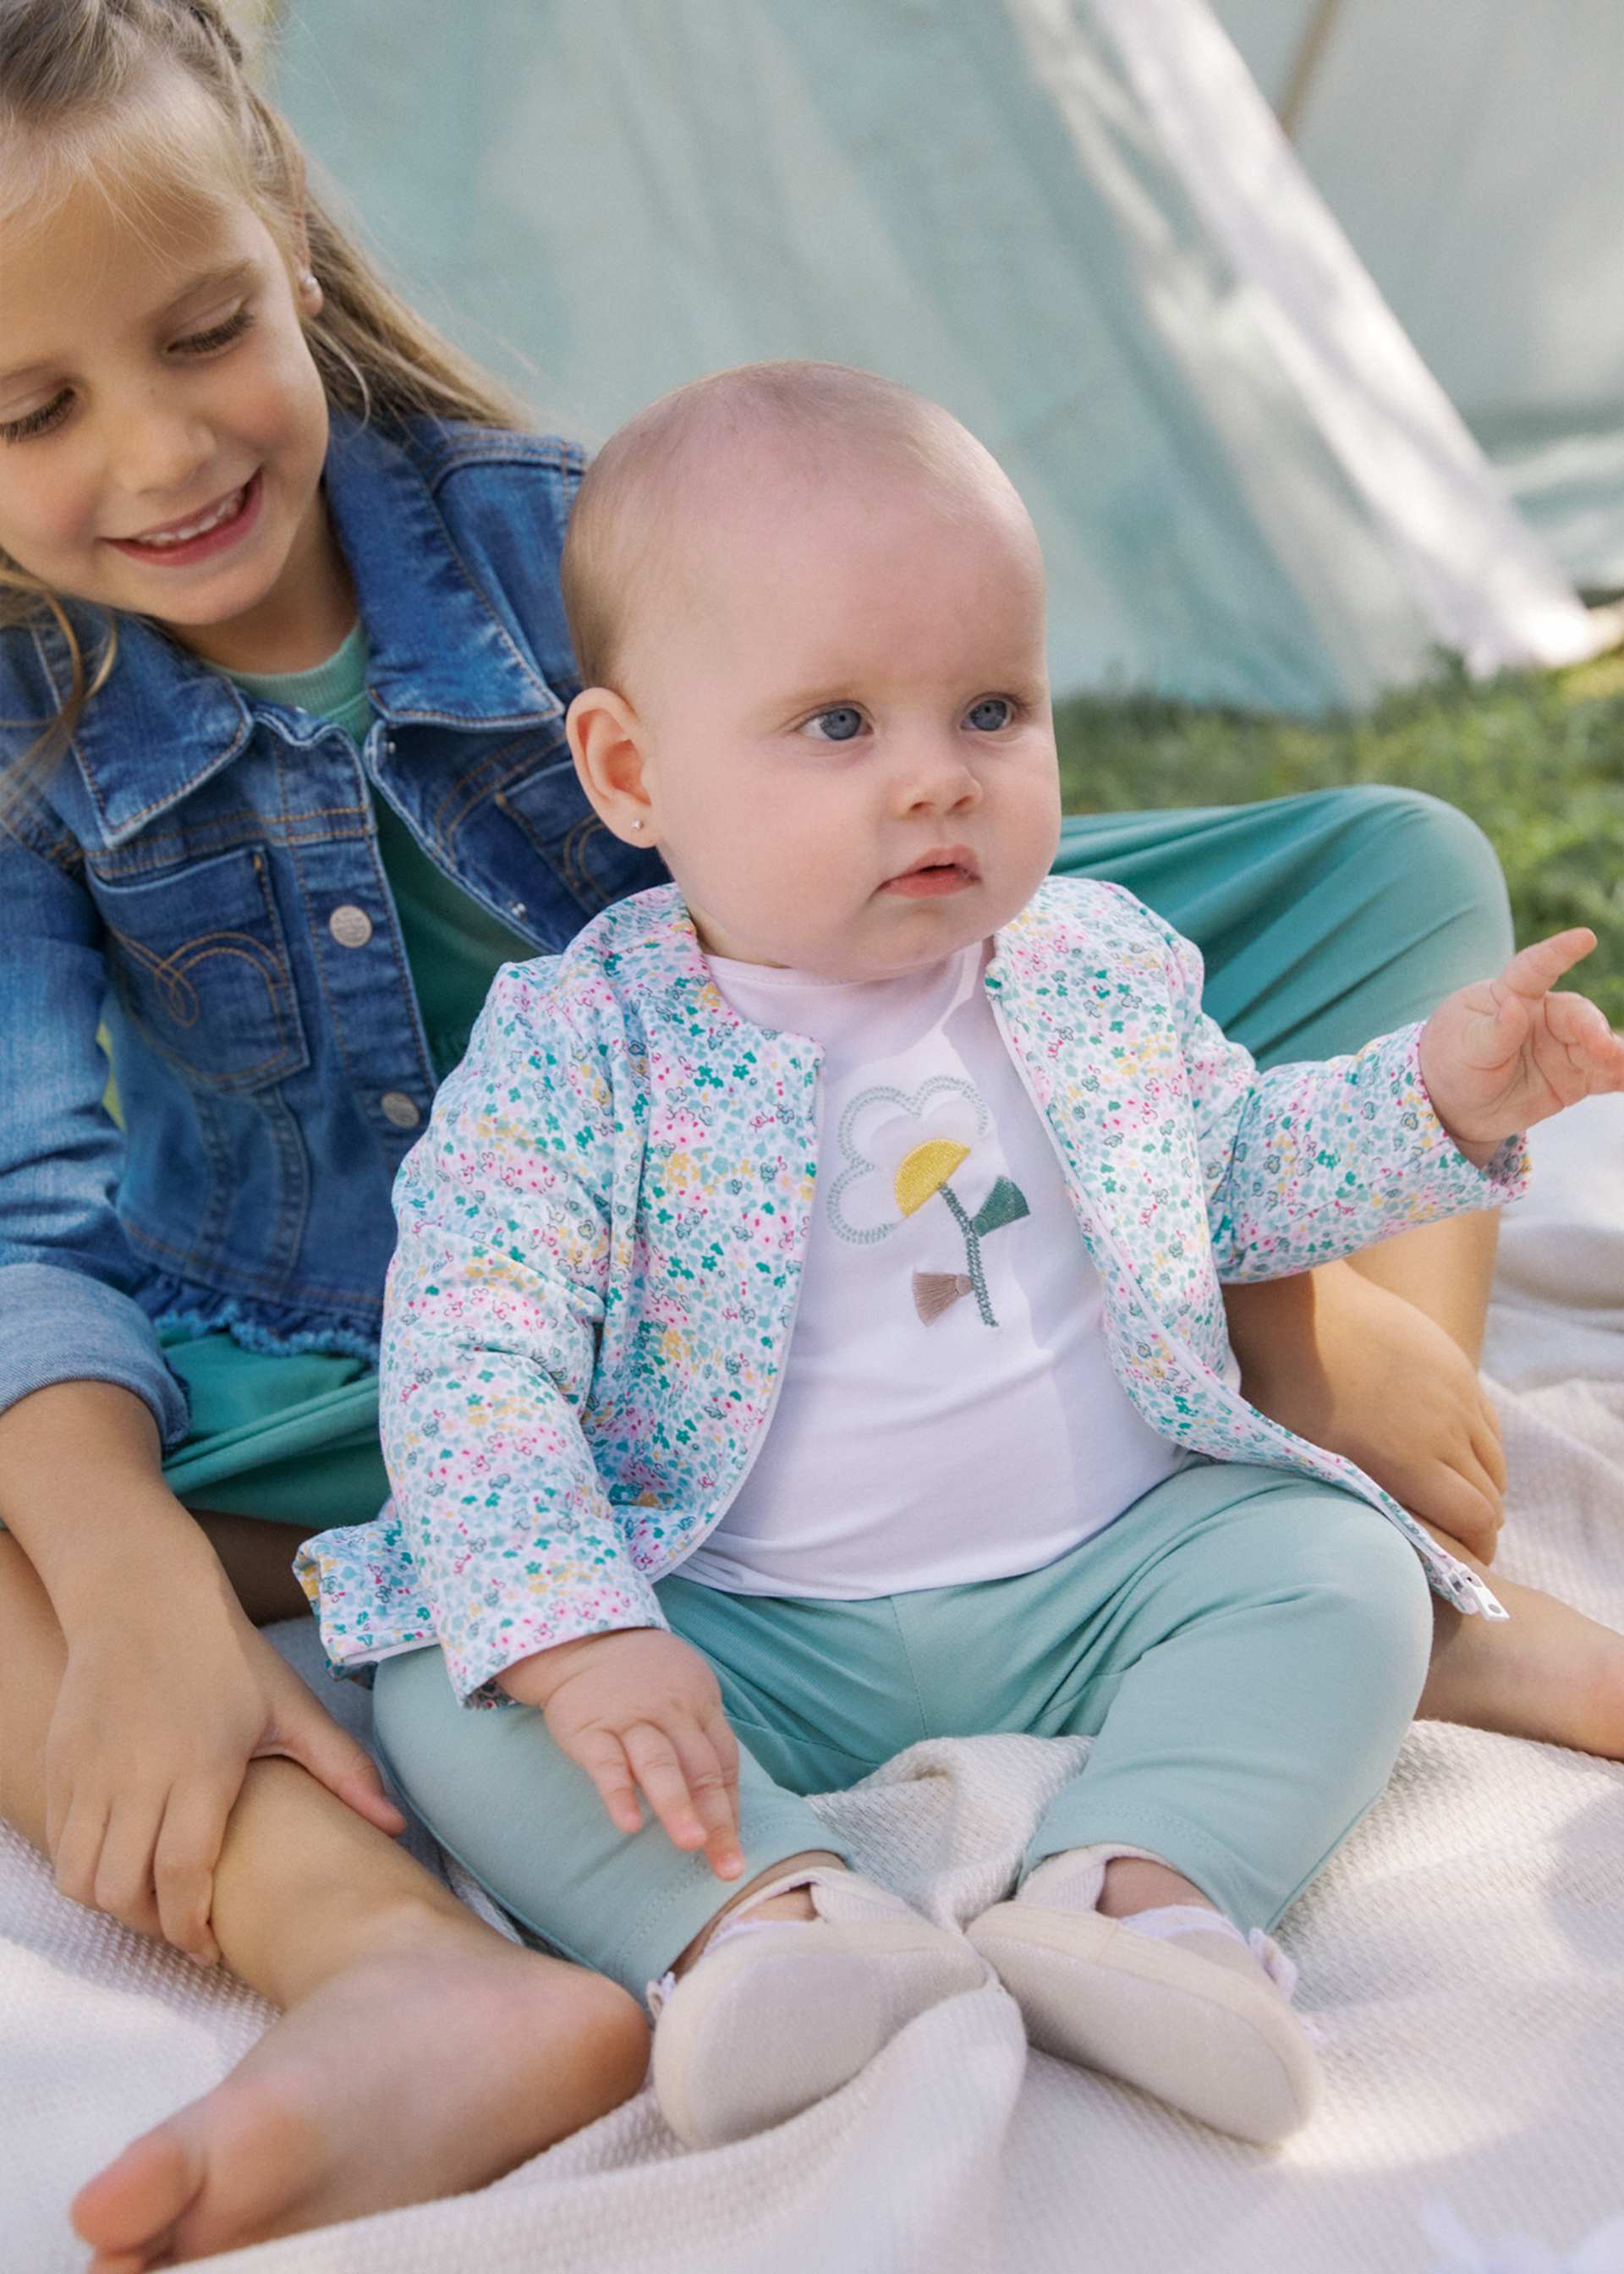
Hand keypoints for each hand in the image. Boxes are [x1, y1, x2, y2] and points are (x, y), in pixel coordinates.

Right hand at [46, 1584, 404, 1963]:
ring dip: (112, 1902)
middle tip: (182, 1929)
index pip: (183, 1876)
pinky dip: (82, 1868)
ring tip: (149, 1899)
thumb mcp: (289, 1707)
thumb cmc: (224, 1653)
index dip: (191, 1929)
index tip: (209, 1950)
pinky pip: (58, 1842)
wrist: (141, 1595)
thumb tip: (396, 1826)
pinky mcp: (58, 1762)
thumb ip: (341, 1769)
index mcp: (200, 1766)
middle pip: (122, 1891)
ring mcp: (90, 1770)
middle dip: (151, 1927)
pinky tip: (119, 1859)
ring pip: (80, 1877)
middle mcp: (137, 1775)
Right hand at [500, 1628, 743, 1879]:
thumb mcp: (684, 1692)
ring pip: (659, 1764)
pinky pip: (607, 1764)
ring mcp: (630, 1720)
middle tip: (727, 1865)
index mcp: (699, 1707)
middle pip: (700, 1768)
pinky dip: (619, 1793)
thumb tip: (723, 1800)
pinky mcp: (590, 1728)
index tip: (735, 1854)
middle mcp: (670, 1713)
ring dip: (677, 1804)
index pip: (723, 1763)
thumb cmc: (645, 1679)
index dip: (730, 1809)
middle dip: (715, 1817)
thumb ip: (701, 1738)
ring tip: (690, 1844)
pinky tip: (629, 1824)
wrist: (585, 1640)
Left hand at [1232, 1262, 1505, 1561]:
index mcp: (1412, 1462)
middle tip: (1463, 1539)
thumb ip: (1330, 1502)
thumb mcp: (1297, 1460)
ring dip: (1484, 1484)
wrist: (1295, 1307)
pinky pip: (1486, 1419)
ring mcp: (1456, 1393)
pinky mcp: (1454, 1364)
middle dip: (1482, 1523)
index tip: (1464, 1563)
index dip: (1476, 1549)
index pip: (1475, 1520)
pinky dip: (1480, 1446)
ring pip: (1493, 1457)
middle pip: (1491, 1493)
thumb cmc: (1283, 1388)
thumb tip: (1323, 1548)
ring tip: (1460, 1498)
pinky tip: (1456, 1452)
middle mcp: (1446, 1430)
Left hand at [1419, 928, 1623, 1160]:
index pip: (1535, 968)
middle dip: (1593, 1029)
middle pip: (1576, 1014)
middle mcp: (1542, 1016)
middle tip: (1604, 1049)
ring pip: (1597, 1043)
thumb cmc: (1453, 1062)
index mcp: (1509, 994)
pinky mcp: (1575, 1075)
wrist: (1458, 1105)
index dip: (1559, 952)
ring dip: (1616, 1053)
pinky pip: (1604, 1074)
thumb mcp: (1463, 1049)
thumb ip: (1492, 1032)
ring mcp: (1561, 1045)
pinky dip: (1621, 1075)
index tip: (1585, 938)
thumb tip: (1514, 1007)